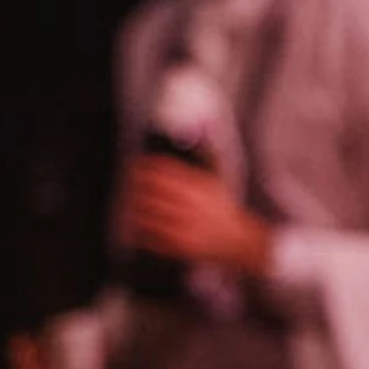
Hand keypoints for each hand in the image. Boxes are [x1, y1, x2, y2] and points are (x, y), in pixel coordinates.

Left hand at [126, 156, 274, 275]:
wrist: (240, 240)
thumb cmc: (223, 208)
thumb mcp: (217, 177)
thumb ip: (206, 150)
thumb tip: (204, 123)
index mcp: (198, 185)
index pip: (161, 169)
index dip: (143, 166)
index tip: (134, 166)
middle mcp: (191, 204)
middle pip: (150, 189)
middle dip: (135, 186)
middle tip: (128, 185)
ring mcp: (185, 225)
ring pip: (146, 212)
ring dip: (134, 207)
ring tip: (131, 204)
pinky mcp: (181, 245)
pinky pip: (151, 236)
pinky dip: (140, 229)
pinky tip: (137, 224)